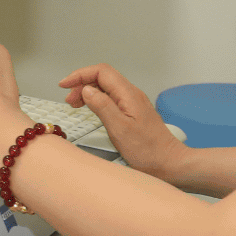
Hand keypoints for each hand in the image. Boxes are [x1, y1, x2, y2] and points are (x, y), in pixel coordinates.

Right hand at [59, 63, 188, 182]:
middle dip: (82, 83)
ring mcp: (134, 103)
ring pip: (106, 87)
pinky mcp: (133, 112)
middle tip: (69, 100)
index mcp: (128, 94)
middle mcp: (132, 94)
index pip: (101, 72)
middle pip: (103, 77)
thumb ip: (102, 106)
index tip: (65, 85)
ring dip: (88, 92)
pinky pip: (112, 98)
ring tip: (75, 105)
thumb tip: (86, 90)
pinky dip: (97, 100)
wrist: (170, 163)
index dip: (80, 75)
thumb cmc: (148, 151)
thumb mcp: (119, 129)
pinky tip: (91, 110)